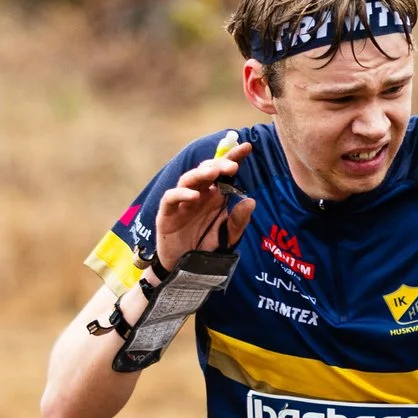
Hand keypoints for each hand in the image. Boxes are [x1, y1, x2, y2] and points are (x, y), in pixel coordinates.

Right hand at [155, 143, 256, 272]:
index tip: (247, 147)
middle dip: (219, 165)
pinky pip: (171, 198)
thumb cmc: (205, 248)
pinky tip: (194, 196)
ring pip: (188, 179)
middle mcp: (199, 194)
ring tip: (214, 172)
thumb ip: (239, 221)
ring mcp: (181, 202)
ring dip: (201, 174)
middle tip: (232, 166)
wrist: (184, 270)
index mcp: (214, 196)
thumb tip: (250, 201)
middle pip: (206, 171)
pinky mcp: (167, 213)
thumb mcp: (228, 237)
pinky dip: (181, 194)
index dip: (233, 157)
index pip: (223, 172)